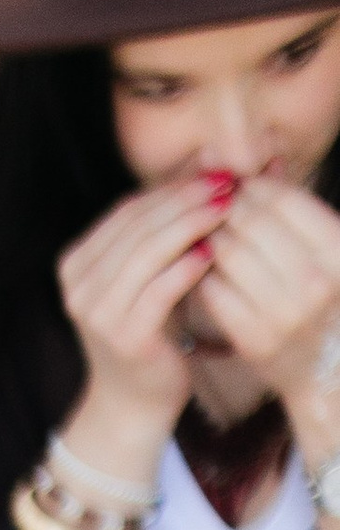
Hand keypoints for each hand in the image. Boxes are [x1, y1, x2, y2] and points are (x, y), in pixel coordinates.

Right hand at [56, 181, 223, 465]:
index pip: (125, 212)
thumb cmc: (150, 332)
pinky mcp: (124, 337)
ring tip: (226, 209)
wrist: (133, 401)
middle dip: (184, 200)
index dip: (170, 189)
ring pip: (146, 253)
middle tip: (226, 185)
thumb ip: (162, 233)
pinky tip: (213, 252)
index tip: (212, 175)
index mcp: (76, 265)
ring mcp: (97, 314)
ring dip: (190, 225)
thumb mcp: (148, 276)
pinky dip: (187, 267)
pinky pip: (159, 290)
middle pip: (135, 227)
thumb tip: (205, 175)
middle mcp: (78, 287)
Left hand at [199, 179, 339, 455]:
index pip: (282, 201)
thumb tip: (263, 159)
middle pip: (250, 224)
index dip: (253, 188)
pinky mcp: (253, 339)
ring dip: (210, 239)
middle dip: (226, 211)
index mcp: (338, 251)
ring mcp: (283, 314)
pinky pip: (213, 291)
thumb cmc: (325, 299)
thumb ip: (296, 207)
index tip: (239, 189)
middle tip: (215, 211)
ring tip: (209, 236)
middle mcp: (315, 282)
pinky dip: (203, 273)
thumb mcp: (326, 249)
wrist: (326, 370)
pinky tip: (205, 269)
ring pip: (226, 254)